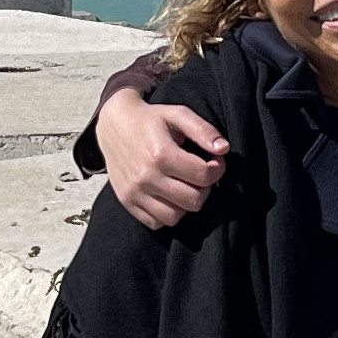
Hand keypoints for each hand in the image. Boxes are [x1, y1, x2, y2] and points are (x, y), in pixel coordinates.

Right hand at [99, 91, 226, 230]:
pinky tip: (169, 196)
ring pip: (175, 217)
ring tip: (184, 186)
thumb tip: (223, 149)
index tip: (215, 161)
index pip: (204, 176)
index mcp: (161, 154)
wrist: (114, 124)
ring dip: (186, 204)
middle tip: (199, 175)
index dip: (217, 169)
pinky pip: (155, 223)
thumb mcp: (178, 114)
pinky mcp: (127, 201)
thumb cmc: (150, 120)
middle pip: (193, 200)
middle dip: (204, 189)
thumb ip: (203, 130)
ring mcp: (134, 192)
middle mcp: (146, 177)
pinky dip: (167, 214)